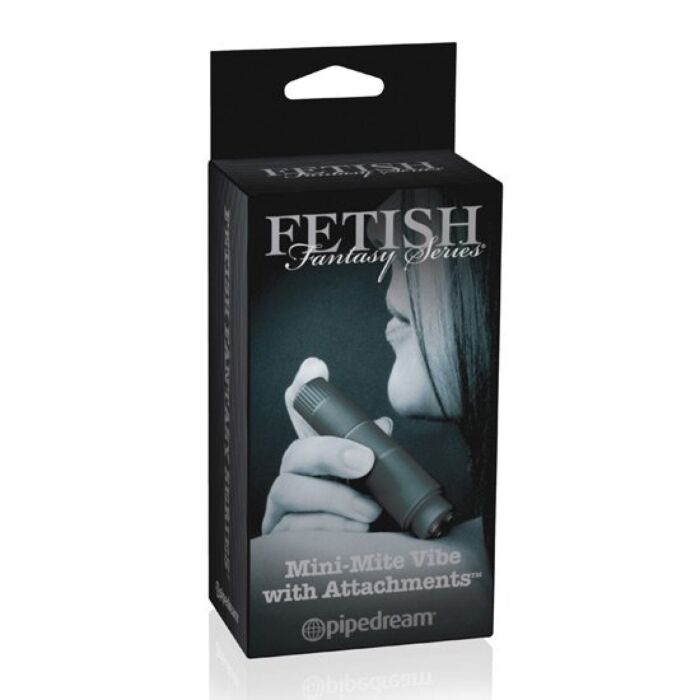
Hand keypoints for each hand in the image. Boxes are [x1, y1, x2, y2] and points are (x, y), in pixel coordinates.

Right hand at [261, 357, 392, 534]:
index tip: (315, 367)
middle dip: (328, 452)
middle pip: (295, 452)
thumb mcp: (373, 490)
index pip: (302, 420)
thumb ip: (373, 458)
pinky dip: (328, 526)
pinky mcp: (278, 539)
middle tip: (364, 463)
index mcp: (319, 463)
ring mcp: (281, 509)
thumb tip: (383, 426)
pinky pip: (292, 527)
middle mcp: (295, 479)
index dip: (302, 391)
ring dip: (334, 499)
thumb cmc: (362, 525)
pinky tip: (353, 530)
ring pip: (288, 489)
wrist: (352, 574)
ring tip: (367, 511)